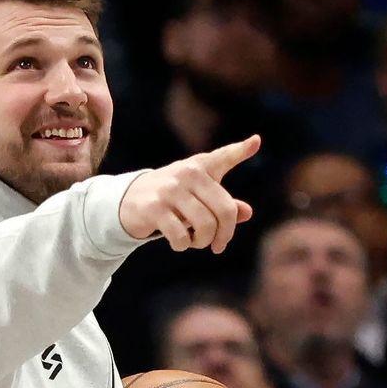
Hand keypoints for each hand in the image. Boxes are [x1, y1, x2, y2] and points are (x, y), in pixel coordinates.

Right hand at [119, 136, 260, 253]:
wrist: (130, 200)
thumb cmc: (173, 199)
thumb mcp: (199, 197)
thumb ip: (223, 204)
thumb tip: (248, 213)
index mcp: (201, 167)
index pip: (224, 157)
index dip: (241, 150)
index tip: (256, 141)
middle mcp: (188, 173)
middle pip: (224, 211)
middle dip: (224, 235)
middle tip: (218, 245)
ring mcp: (170, 189)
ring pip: (205, 226)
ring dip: (202, 242)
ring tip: (196, 242)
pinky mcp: (155, 208)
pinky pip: (180, 235)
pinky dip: (183, 245)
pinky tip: (179, 242)